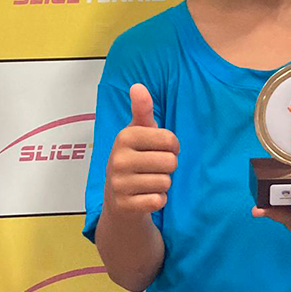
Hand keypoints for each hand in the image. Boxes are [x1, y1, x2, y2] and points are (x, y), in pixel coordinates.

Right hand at [104, 84, 179, 218]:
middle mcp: (118, 159)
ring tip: (148, 182)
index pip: (170, 140)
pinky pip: (158, 201)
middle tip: (154, 168)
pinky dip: (157, 200)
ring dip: (162, 184)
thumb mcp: (138, 132)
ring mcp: (119, 184)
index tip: (161, 150)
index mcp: (124, 137)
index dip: (173, 147)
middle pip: (170, 162)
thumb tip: (138, 86)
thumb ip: (142, 110)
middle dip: (168, 167)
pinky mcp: (125, 205)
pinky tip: (146, 196)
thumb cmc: (134, 159)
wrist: (118, 198)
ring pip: (165, 183)